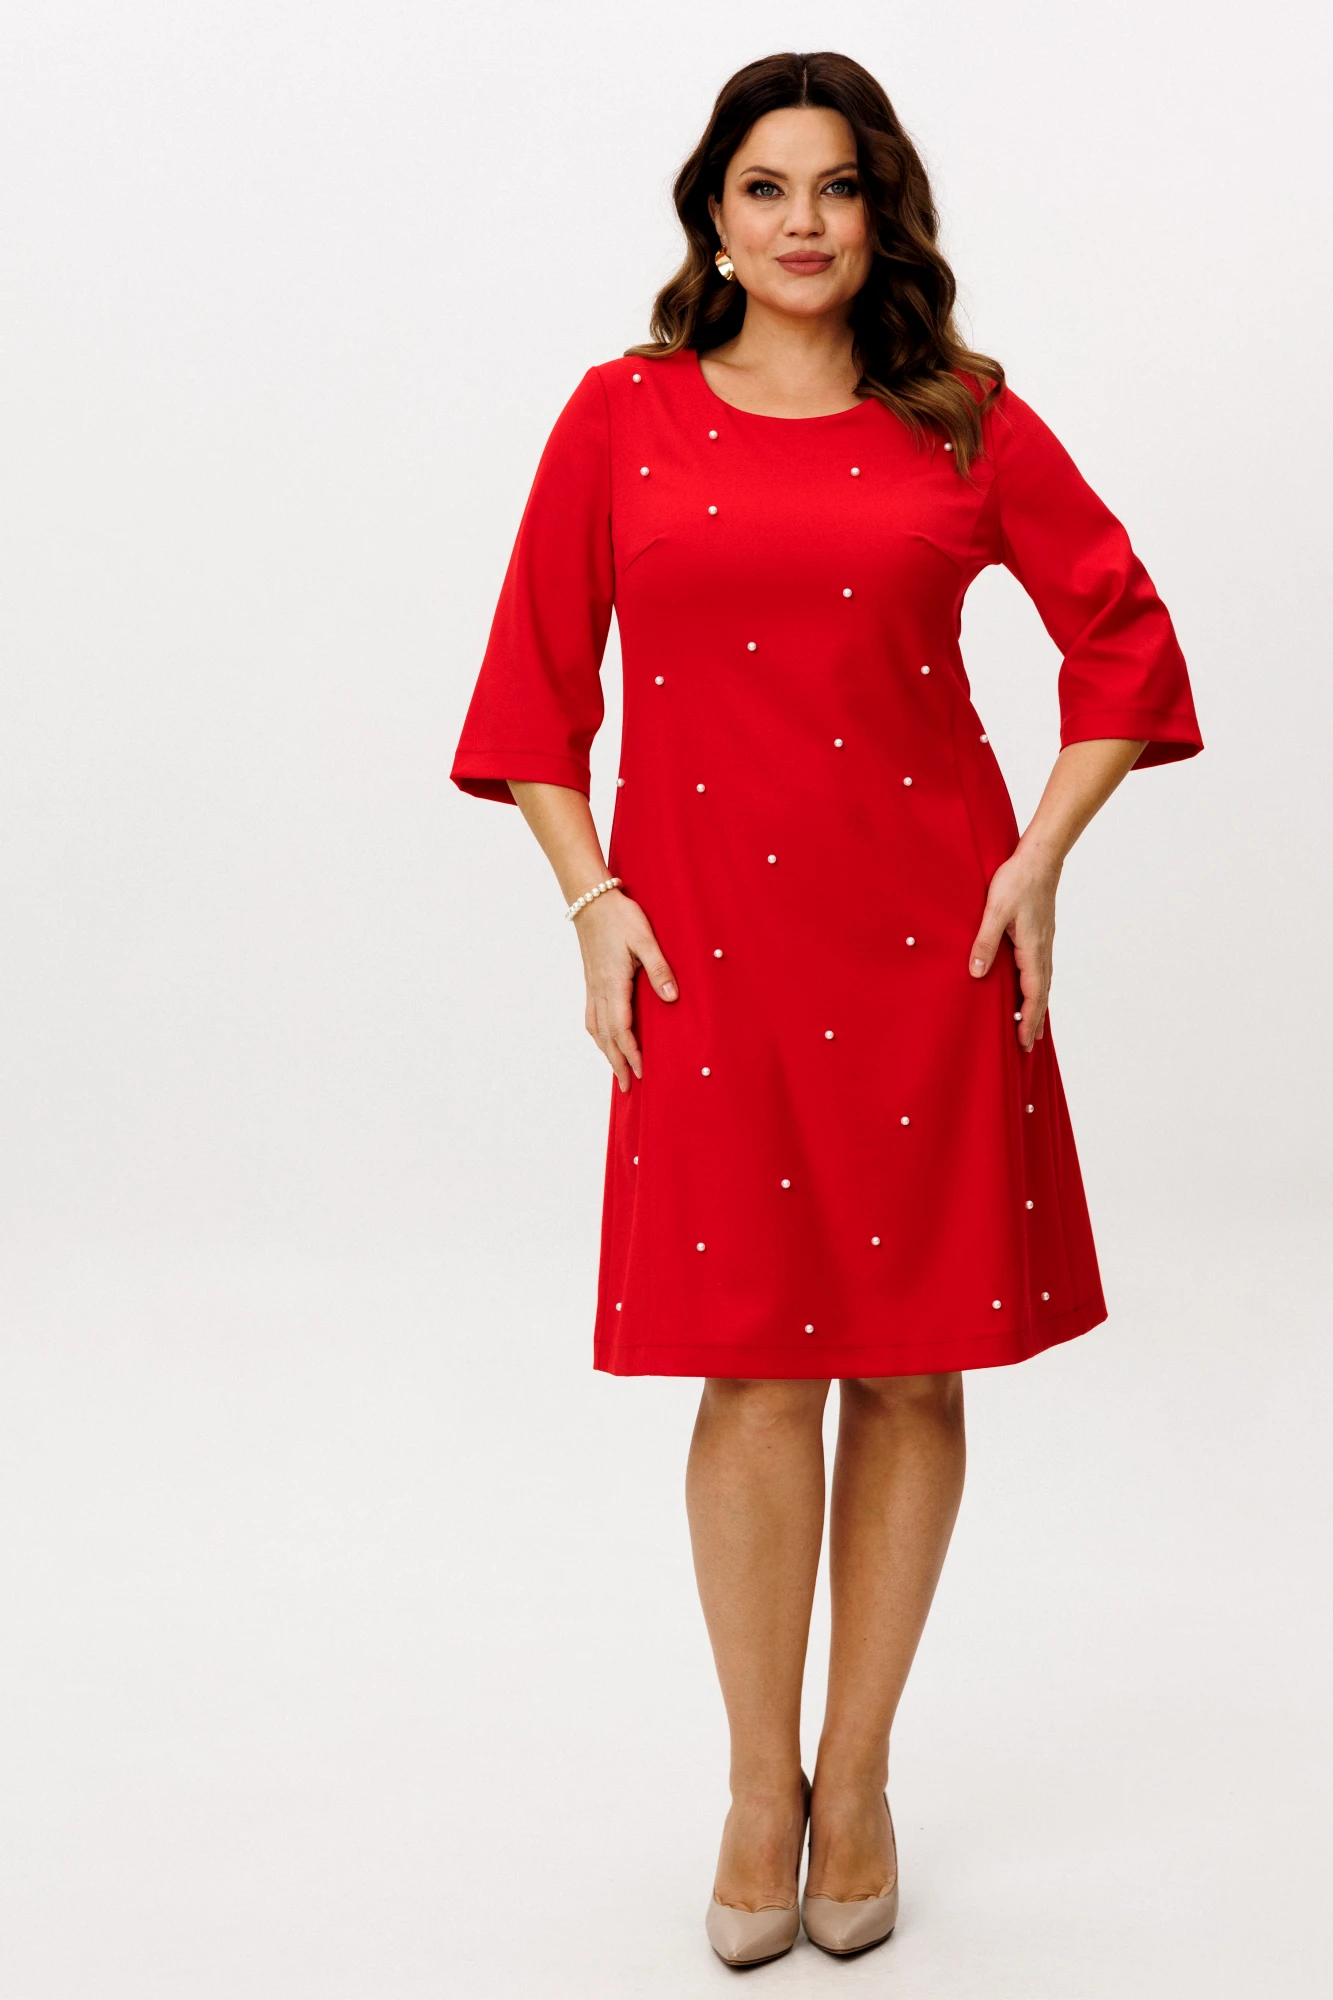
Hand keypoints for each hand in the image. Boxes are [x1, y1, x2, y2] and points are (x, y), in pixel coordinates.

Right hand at [573, 889, 677, 1089]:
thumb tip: (671, 998)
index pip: (621, 1029)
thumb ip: (659, 969)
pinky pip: (590, 1016)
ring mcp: (592, 987)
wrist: (590, 901)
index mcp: (614, 984)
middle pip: (606, 1036)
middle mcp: (599, 991)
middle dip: (617, 1063)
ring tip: (615, 1070)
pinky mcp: (590, 981)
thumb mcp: (645, 940)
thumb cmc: (620, 917)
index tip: (641, 1072)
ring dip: (606, 1052)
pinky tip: (602, 1039)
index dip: (631, 1054)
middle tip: (627, 1087)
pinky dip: (597, 1034)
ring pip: (596, 1029)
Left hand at [967, 845, 1059, 1051]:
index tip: (1024, 1042)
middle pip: (1041, 994)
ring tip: (1032, 1027)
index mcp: (1032, 950)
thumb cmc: (1016, 882)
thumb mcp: (995, 912)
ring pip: (1043, 983)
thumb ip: (985, 943)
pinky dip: (1038, 988)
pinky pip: (1041, 970)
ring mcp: (1044, 943)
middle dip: (1035, 1021)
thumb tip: (977, 973)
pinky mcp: (1040, 936)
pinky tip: (1031, 990)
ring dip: (1037, 1007)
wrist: (1039, 859)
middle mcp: (1042, 951)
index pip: (1033, 994)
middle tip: (1029, 1046)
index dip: (1028, 1020)